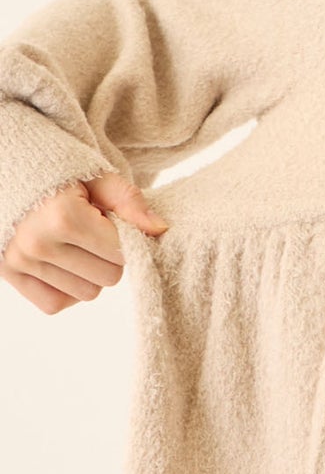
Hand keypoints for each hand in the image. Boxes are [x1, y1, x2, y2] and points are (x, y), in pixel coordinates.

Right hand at [1, 172, 168, 313]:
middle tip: (91, 233)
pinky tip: (62, 263)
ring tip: (73, 244)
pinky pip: (54, 304)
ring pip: (85, 294)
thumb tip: (160, 230)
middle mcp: (37, 244)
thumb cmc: (56, 171)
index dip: (123, 239)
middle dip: (108, 257)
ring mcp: (19, 261)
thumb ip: (129, 202)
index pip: (121, 254)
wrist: (8, 169)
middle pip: (107, 278)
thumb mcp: (96, 177)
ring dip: (88, 274)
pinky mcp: (7, 274)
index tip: (108, 222)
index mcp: (62, 217)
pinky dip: (65, 290)